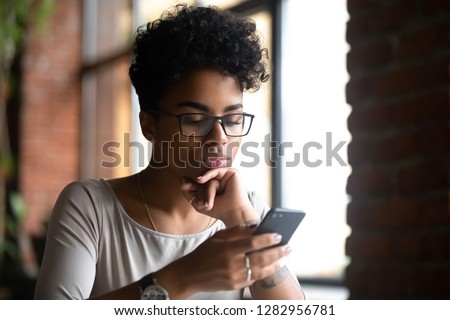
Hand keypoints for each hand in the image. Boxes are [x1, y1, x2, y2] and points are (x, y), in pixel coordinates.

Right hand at [156, 224, 290, 298]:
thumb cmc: (204, 252)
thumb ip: (237, 232)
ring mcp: (234, 277)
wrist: (190, 274)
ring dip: (276, 264)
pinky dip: (264, 272)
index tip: (279, 235)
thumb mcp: (218, 237)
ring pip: (261, 271)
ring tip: (284, 258)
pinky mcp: (235, 286)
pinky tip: (271, 266)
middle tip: (289, 247)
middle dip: (278, 252)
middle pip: (261, 258)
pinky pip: (254, 278)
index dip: (268, 239)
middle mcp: (232, 264)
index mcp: (228, 249)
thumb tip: (256, 228)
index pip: (253, 243)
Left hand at [180, 168, 257, 224]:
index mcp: (213, 186)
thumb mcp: (198, 203)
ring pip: (209, 178)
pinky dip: (207, 175)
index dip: (191, 184)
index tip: (183, 186)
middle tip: (193, 197)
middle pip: (203, 180)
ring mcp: (225, 176)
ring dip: (206, 191)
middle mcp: (219, 180)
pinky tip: (200, 180)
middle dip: (197, 189)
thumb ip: (189, 193)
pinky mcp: (231, 172)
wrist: (233, 213)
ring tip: (207, 204)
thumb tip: (182, 180)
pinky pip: (215, 171)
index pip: (199, 182)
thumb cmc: (218, 210)